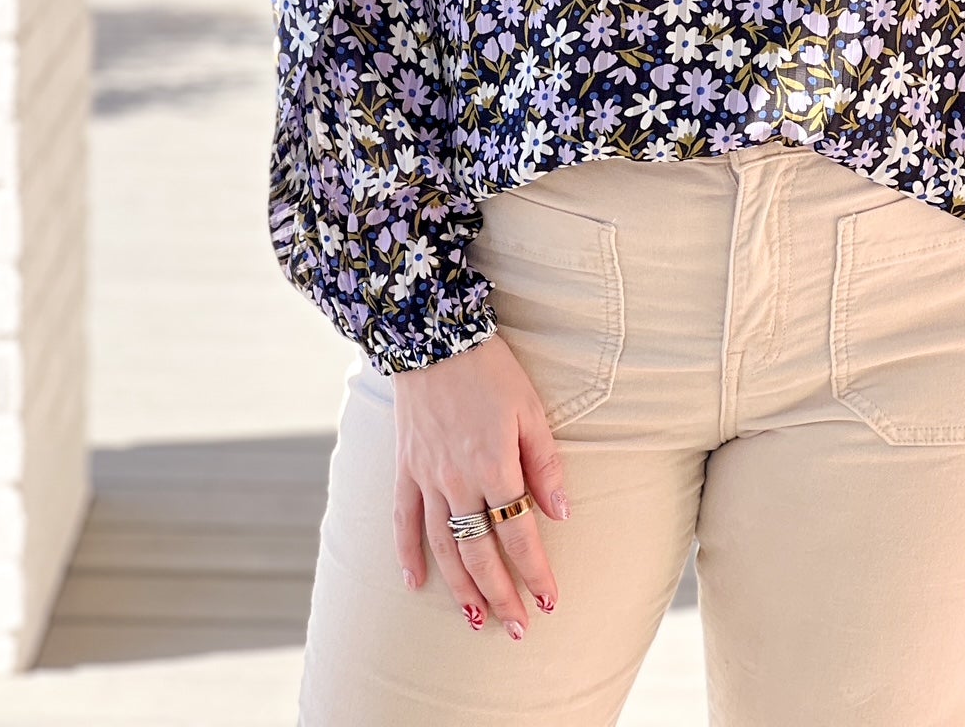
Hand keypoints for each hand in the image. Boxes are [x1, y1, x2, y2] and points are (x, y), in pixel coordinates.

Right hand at [392, 331, 571, 636]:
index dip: (535, 571)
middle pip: (480, 551)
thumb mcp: (531, 409)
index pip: (519, 533)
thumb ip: (545, 464)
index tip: (550, 600)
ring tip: (475, 620)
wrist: (434, 336)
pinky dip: (407, 555)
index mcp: (494, 465)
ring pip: (443, 545)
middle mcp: (457, 480)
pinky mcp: (404, 468)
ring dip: (459, 587)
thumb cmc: (492, 370)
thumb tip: (561, 513)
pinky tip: (414, 584)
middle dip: (501, 594)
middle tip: (518, 627)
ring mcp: (427, 477)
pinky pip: (403, 520)